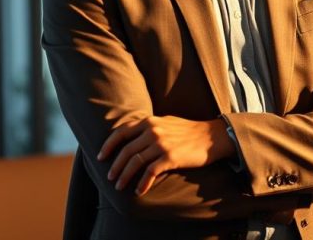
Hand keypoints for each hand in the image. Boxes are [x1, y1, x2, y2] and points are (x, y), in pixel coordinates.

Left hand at [98, 116, 232, 195]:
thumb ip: (149, 127)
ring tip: (119, 186)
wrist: (212, 136)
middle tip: (110, 176)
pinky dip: (143, 183)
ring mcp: (161, 144)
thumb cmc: (189, 131)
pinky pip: (150, 172)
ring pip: (135, 162)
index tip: (101, 157)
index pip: (121, 132)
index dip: (108, 145)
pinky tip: (139, 191)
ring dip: (125, 176)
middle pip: (126, 150)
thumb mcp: (166, 122)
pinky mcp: (171, 157)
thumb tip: (132, 135)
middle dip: (115, 165)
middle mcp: (153, 130)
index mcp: (149, 121)